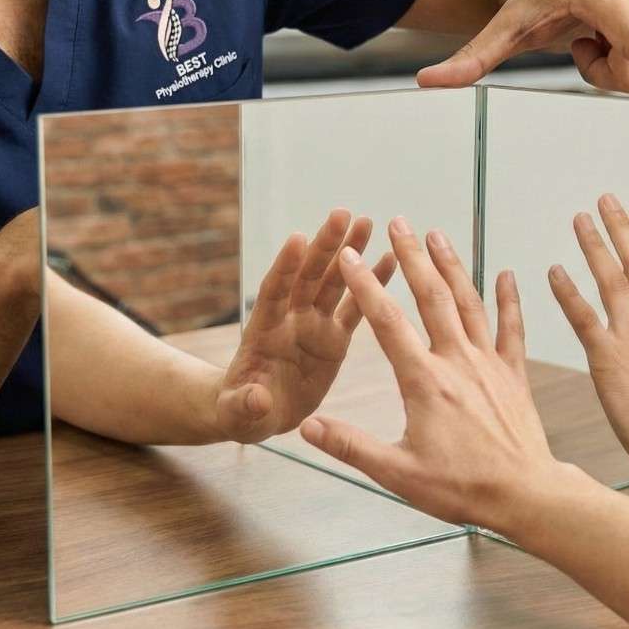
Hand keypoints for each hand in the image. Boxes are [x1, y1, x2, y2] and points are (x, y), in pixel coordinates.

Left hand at [215, 209, 394, 442]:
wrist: (257, 413)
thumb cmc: (240, 411)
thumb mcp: (238, 414)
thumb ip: (245, 405)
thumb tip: (256, 398)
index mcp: (263, 331)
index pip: (274, 293)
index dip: (284, 268)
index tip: (297, 239)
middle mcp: (290, 319)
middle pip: (308, 276)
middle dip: (324, 246)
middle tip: (341, 214)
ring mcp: (313, 325)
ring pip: (333, 283)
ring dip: (349, 253)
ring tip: (367, 222)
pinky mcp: (334, 338)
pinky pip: (355, 308)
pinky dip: (371, 284)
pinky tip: (390, 260)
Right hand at [300, 218, 565, 534]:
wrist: (527, 497)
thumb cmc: (462, 489)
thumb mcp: (398, 473)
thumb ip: (351, 446)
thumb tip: (307, 427)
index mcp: (425, 381)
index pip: (388, 322)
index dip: (366, 286)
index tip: (350, 257)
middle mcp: (457, 362)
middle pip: (431, 297)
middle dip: (412, 256)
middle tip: (398, 222)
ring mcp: (489, 365)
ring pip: (469, 303)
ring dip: (452, 265)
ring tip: (437, 234)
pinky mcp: (514, 375)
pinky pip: (511, 329)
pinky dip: (509, 300)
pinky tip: (506, 274)